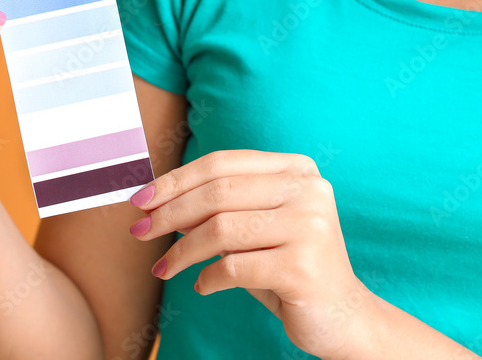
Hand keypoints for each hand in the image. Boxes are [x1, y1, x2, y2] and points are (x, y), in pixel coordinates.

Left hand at [127, 149, 378, 358]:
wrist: (343, 317)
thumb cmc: (288, 266)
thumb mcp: (255, 228)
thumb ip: (218, 208)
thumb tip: (156, 200)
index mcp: (298, 169)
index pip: (223, 164)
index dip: (176, 180)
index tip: (141, 199)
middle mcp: (308, 190)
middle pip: (218, 192)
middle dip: (169, 212)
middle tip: (138, 231)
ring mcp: (309, 227)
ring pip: (221, 230)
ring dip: (181, 251)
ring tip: (163, 267)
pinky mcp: (303, 267)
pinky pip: (233, 267)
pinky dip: (208, 278)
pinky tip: (203, 286)